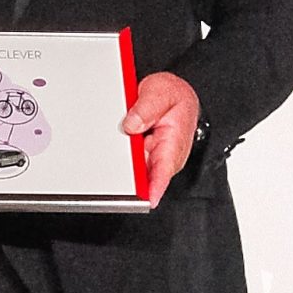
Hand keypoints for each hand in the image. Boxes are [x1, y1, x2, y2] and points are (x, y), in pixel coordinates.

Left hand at [121, 72, 201, 205]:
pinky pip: (131, 163)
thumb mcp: (161, 93)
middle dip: (130, 177)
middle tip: (115, 172)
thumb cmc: (174, 96)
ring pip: (135, 170)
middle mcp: (165, 155)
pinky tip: (115, 150)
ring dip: (124, 167)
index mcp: (174, 142)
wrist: (176, 95)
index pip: (165, 169)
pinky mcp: (144, 156)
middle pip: (145, 174)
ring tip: (117, 150)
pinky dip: (122, 160)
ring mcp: (154, 157)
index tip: (146, 199)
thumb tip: (132, 125)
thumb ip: (146, 108)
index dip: (155, 186)